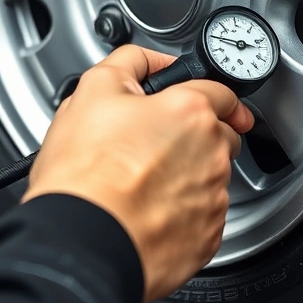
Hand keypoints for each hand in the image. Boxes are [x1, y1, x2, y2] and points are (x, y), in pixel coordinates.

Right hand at [22, 45, 254, 302]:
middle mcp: (211, 152)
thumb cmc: (83, 176)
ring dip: (189, 176)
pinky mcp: (209, 235)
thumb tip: (147, 60)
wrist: (81, 241)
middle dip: (196, 137)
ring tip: (143, 185)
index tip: (212, 102)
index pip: (222, 91)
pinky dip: (185, 213)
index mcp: (190, 111)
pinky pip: (205, 216)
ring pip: (212, 177)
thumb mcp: (92, 92)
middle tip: (156, 147)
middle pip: (220, 136)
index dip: (209, 93)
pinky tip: (150, 212)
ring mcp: (213, 197)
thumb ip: (129, 63)